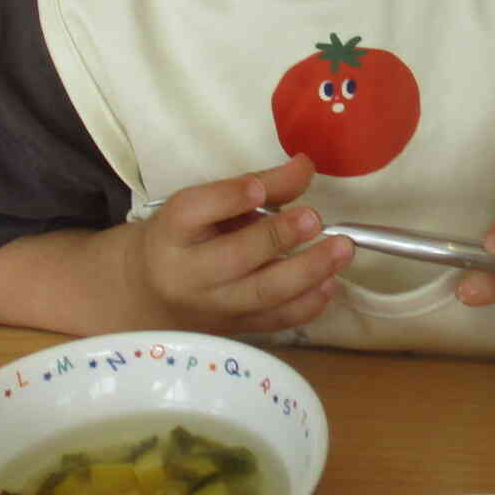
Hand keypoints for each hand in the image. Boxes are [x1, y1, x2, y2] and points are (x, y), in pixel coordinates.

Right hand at [126, 154, 351, 334]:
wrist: (152, 294)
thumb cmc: (186, 238)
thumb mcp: (207, 204)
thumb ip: (258, 184)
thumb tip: (305, 166)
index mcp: (173, 231)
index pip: (194, 212)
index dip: (228, 198)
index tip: (258, 186)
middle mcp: (189, 273)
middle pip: (233, 258)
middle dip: (278, 237)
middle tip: (314, 218)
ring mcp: (215, 307)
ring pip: (262, 294)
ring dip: (308, 271)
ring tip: (341, 249)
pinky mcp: (237, 329)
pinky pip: (277, 320)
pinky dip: (309, 303)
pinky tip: (331, 282)